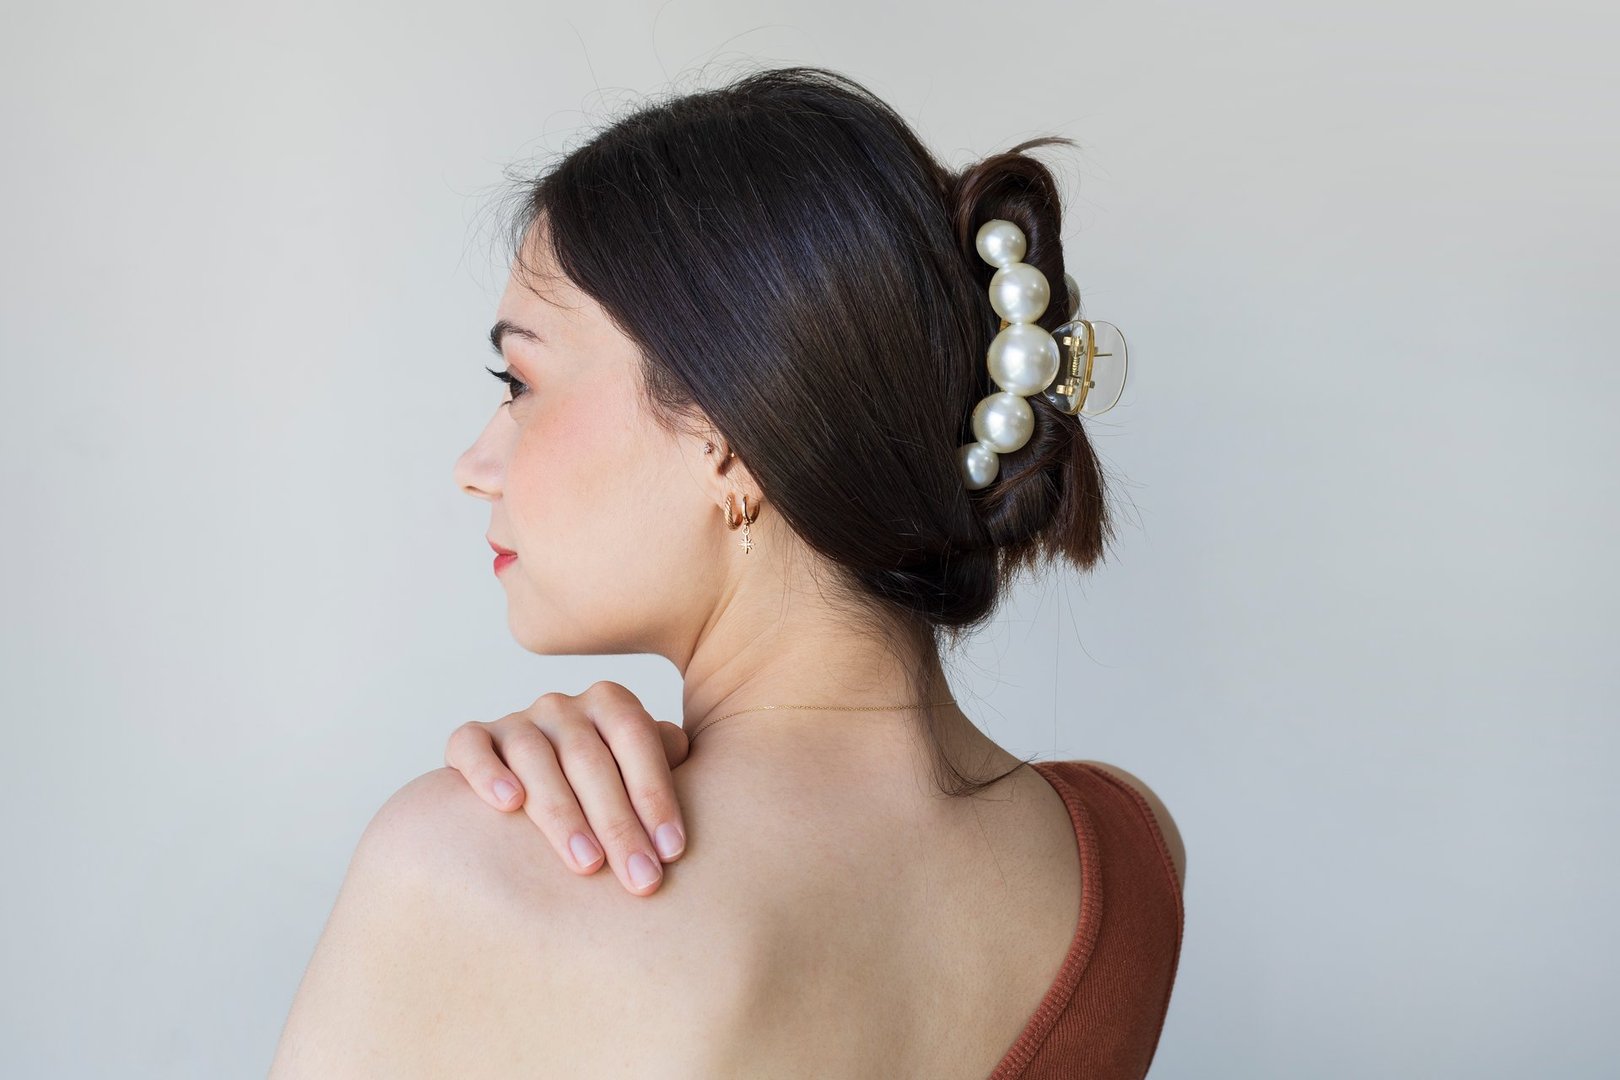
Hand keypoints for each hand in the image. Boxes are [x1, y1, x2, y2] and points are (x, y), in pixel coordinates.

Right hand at [443, 680, 690, 895]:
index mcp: (610, 704)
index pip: (636, 739)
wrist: (542, 790)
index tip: (672, 851)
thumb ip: (665, 764)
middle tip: (640, 878)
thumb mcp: (640, 778)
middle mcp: (562, 706)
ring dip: (562, 812)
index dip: (656, 793)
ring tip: (587, 863)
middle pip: (589, 757)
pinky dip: (488, 771)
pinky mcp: (471, 741)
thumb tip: (686, 753)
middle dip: (618, 822)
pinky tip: (508, 804)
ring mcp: (515, 722)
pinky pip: (472, 747)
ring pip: (534, 756)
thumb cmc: (609, 795)